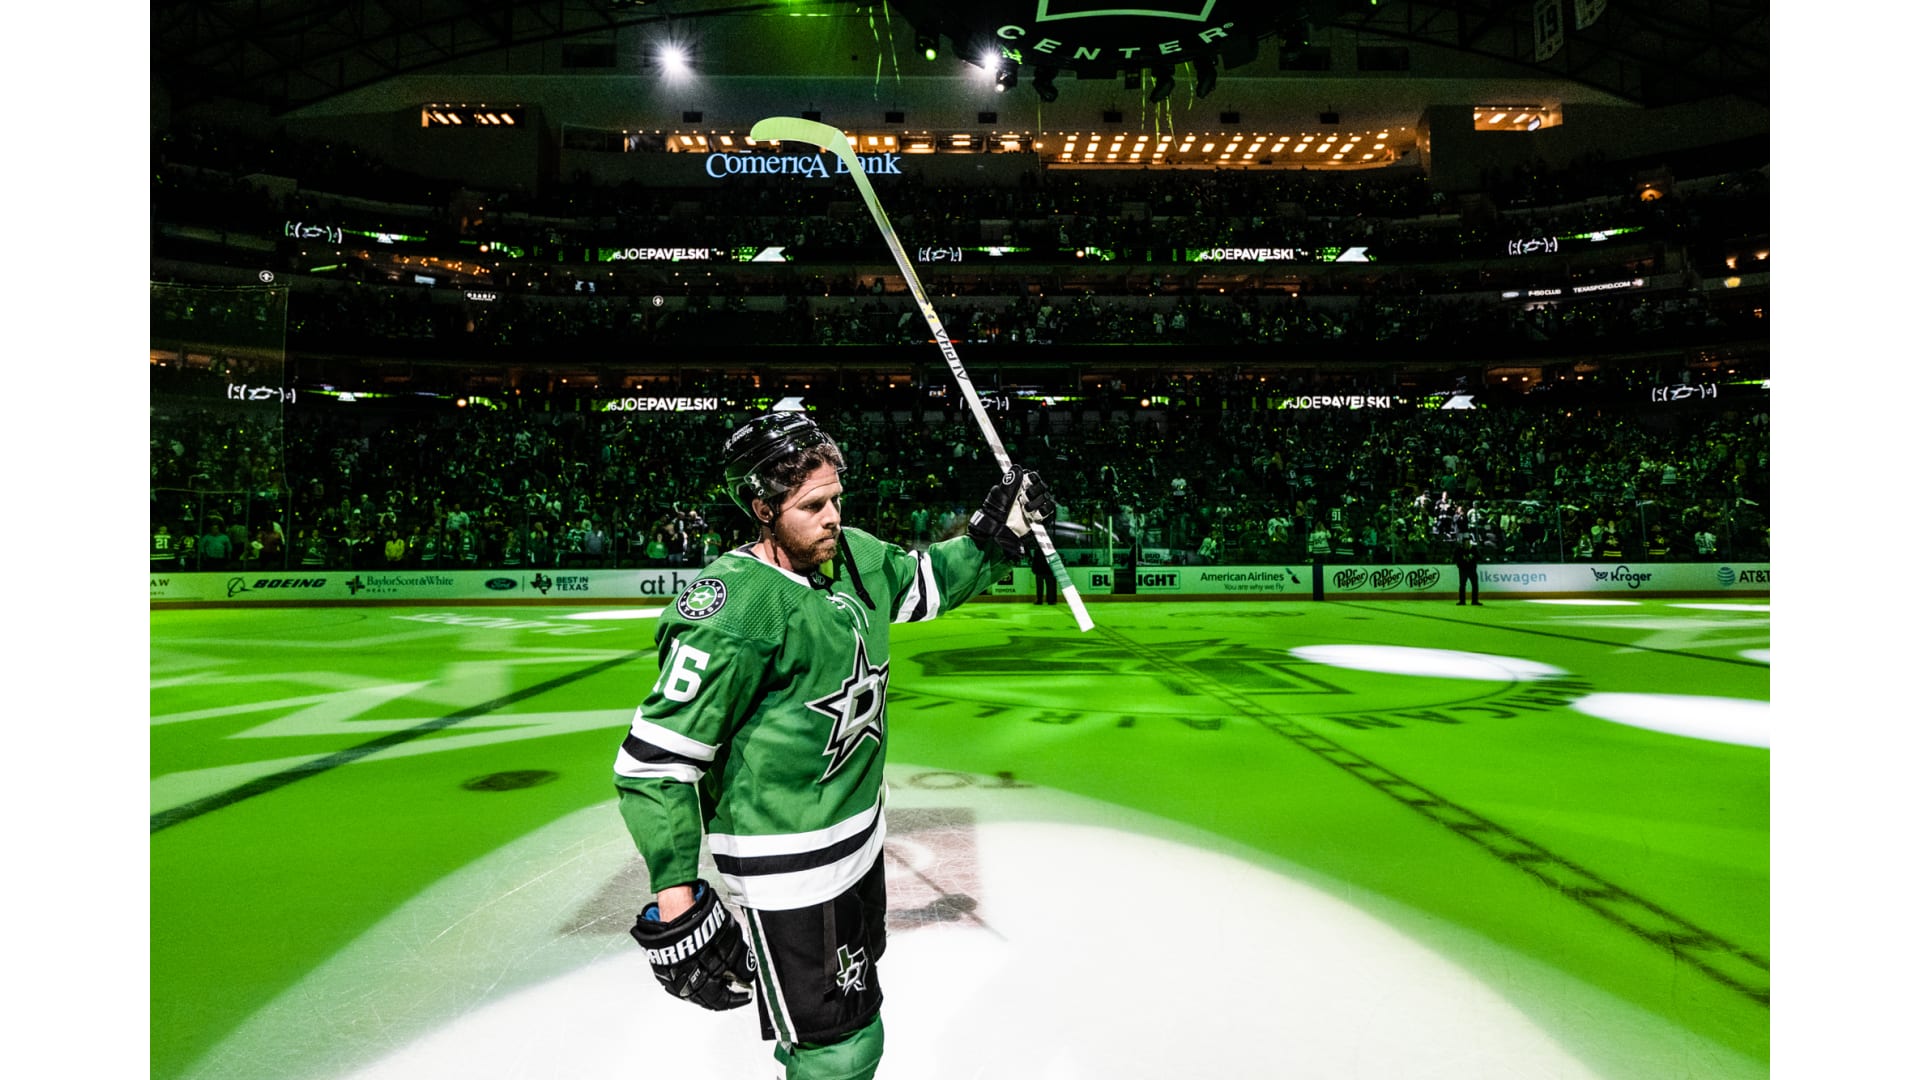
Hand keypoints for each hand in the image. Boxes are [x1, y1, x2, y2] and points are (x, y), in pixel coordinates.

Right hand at [629, 880, 753, 1010]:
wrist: (676, 910)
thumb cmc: (703, 925)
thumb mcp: (732, 942)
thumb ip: (741, 963)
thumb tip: (747, 975)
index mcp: (702, 982)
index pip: (722, 1001)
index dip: (737, 998)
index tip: (746, 994)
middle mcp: (686, 985)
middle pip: (708, 1000)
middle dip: (724, 993)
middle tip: (735, 985)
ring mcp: (673, 978)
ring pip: (694, 992)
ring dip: (709, 987)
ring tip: (721, 975)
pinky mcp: (664, 970)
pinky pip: (682, 981)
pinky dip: (695, 980)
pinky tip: (703, 971)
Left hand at [969, 466, 1057, 559]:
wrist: (998, 531)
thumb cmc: (995, 511)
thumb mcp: (999, 494)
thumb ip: (1009, 481)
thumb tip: (1017, 467)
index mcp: (1018, 485)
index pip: (1032, 476)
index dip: (1033, 477)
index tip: (1028, 482)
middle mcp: (1028, 493)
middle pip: (1041, 485)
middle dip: (1035, 491)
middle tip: (1025, 498)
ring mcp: (1034, 504)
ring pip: (1046, 496)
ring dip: (1037, 502)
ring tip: (1026, 509)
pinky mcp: (1039, 515)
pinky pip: (1049, 508)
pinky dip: (1044, 510)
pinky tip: (1034, 514)